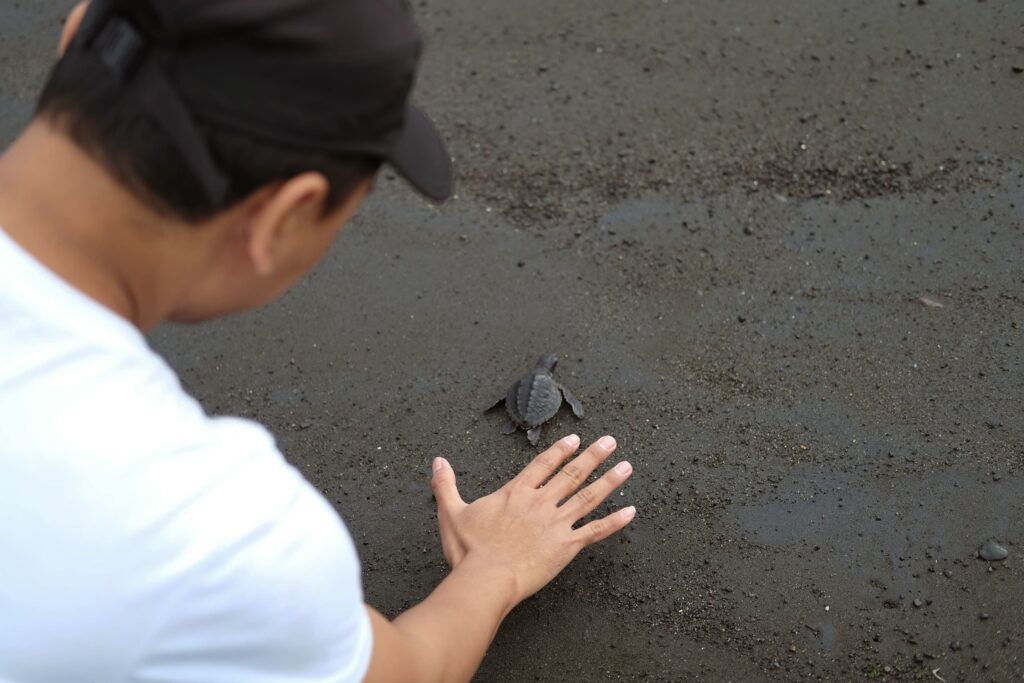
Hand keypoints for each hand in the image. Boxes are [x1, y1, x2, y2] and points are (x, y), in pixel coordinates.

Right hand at [430, 434, 635, 605]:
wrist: (485, 579)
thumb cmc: (468, 550)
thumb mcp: (450, 512)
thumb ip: (446, 485)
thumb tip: (437, 462)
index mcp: (516, 493)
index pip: (543, 465)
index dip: (560, 451)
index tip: (575, 439)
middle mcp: (540, 503)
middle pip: (571, 474)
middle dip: (593, 456)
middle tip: (611, 441)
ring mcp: (556, 523)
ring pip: (588, 497)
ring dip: (609, 480)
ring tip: (626, 466)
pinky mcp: (566, 546)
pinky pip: (595, 531)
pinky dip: (614, 521)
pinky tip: (630, 511)